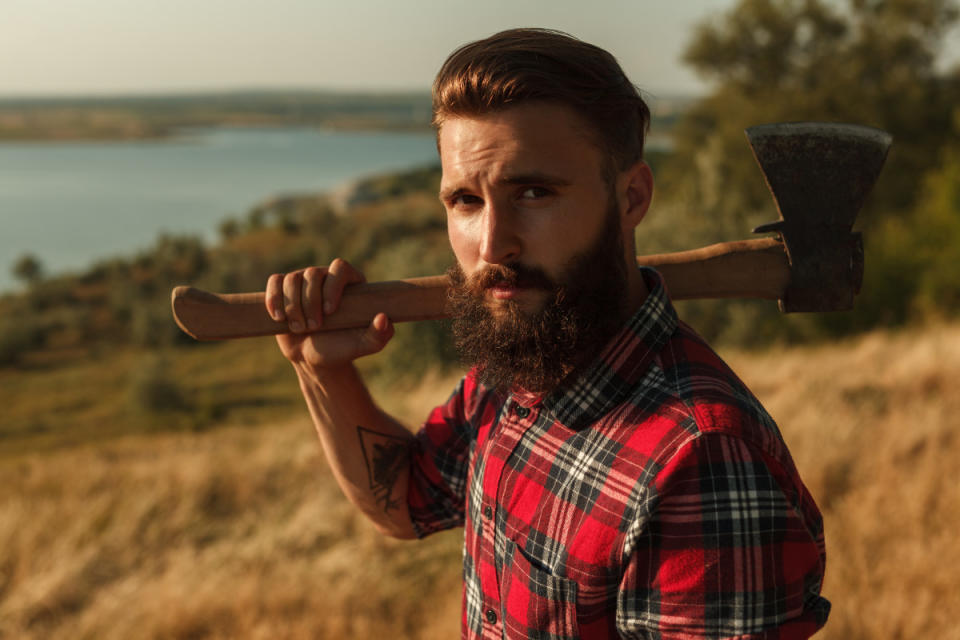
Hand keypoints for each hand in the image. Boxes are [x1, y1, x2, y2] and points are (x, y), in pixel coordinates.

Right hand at [265, 259, 393, 373]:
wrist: (315, 358)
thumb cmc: (342, 349)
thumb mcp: (363, 345)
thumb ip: (379, 335)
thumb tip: (383, 318)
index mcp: (350, 282)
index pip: (340, 267)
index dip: (333, 286)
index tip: (330, 311)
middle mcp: (326, 276)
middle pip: (312, 273)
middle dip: (310, 303)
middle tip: (314, 327)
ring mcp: (303, 281)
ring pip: (292, 279)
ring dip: (293, 307)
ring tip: (299, 328)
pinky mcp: (283, 289)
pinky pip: (274, 282)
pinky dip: (274, 299)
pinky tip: (279, 317)